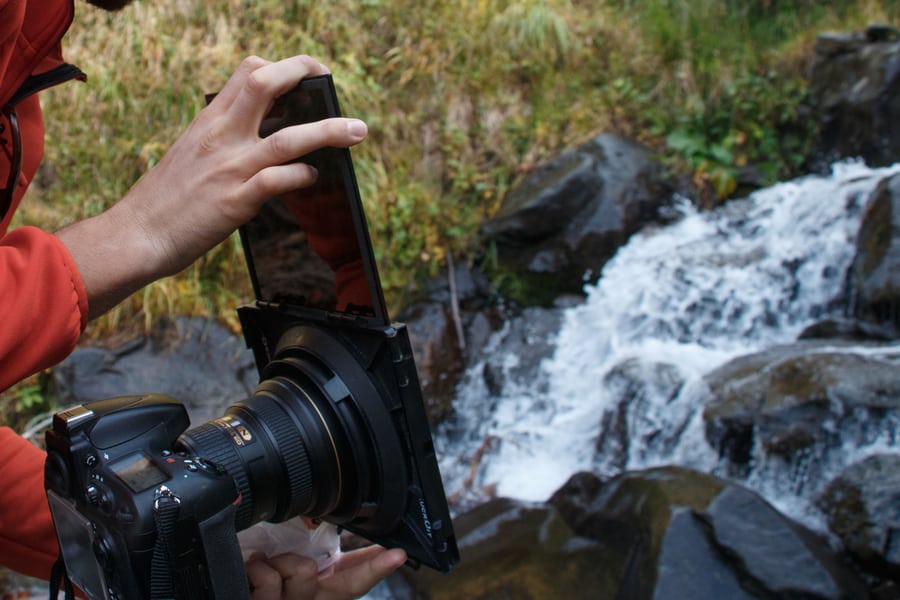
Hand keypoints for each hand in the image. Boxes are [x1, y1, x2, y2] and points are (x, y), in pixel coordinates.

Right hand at [56, 55, 368, 318]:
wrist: (137, 234)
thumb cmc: (166, 198)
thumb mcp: (192, 152)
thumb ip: (224, 137)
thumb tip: (263, 130)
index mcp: (209, 121)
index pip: (247, 73)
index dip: (280, 67)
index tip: (304, 74)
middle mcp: (220, 137)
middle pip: (265, 85)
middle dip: (303, 75)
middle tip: (330, 81)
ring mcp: (229, 168)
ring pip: (287, 137)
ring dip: (328, 131)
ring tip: (357, 130)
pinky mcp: (235, 201)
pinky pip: (278, 180)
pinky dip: (302, 175)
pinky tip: (315, 176)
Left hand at [245, 545, 406, 599]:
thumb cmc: (239, 578)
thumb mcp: (272, 557)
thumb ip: (296, 546)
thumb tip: (313, 522)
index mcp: (307, 589)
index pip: (349, 579)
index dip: (376, 566)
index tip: (399, 554)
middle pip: (346, 586)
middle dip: (370, 567)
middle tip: (393, 554)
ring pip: (304, 573)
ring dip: (280, 562)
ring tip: (259, 565)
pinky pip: (272, 581)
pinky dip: (257, 570)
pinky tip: (248, 574)